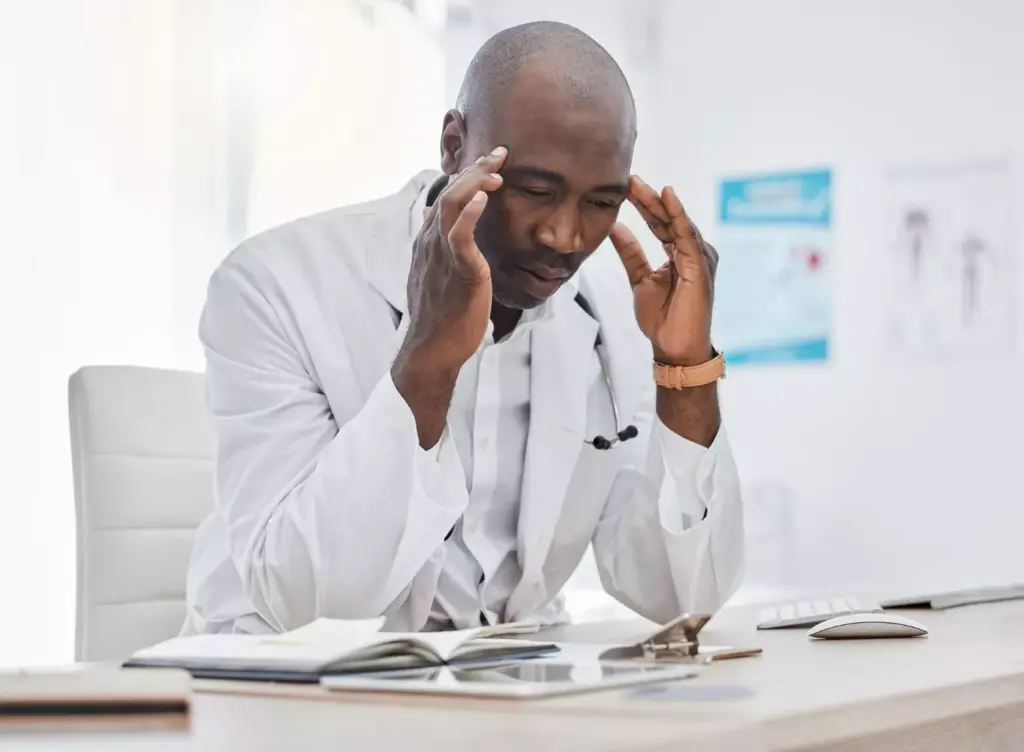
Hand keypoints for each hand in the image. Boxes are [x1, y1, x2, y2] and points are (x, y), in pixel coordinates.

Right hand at [399, 147, 507, 371]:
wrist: (432, 349)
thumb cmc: (441, 317)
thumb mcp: (439, 275)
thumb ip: (443, 250)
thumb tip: (443, 227)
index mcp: (427, 242)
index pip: (445, 198)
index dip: (467, 177)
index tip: (490, 163)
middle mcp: (430, 242)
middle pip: (449, 193)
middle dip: (475, 169)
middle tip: (500, 153)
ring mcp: (441, 256)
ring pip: (452, 205)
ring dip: (475, 181)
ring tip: (497, 168)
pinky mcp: (458, 271)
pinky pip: (460, 236)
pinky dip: (470, 213)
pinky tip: (484, 198)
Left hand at [609, 176, 718, 365]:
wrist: (674, 348)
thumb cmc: (662, 319)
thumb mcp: (639, 279)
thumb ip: (630, 253)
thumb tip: (614, 227)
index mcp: (679, 253)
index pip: (659, 223)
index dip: (643, 204)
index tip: (624, 186)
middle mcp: (692, 251)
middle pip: (667, 219)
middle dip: (648, 198)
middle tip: (629, 178)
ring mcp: (698, 258)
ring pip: (676, 222)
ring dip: (658, 202)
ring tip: (639, 184)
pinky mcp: (700, 266)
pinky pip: (687, 236)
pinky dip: (677, 215)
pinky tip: (667, 197)